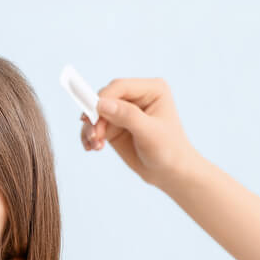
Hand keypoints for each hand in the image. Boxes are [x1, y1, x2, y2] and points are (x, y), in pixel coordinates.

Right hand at [79, 77, 202, 188]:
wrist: (169, 172)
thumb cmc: (168, 150)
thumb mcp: (149, 132)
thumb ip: (126, 116)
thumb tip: (100, 104)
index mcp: (152, 89)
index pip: (120, 87)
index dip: (102, 99)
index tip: (89, 116)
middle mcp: (136, 96)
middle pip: (104, 99)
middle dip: (95, 117)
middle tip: (93, 136)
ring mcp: (123, 111)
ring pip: (96, 113)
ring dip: (90, 129)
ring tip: (94, 146)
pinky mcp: (114, 125)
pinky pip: (95, 126)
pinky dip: (89, 136)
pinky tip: (92, 147)